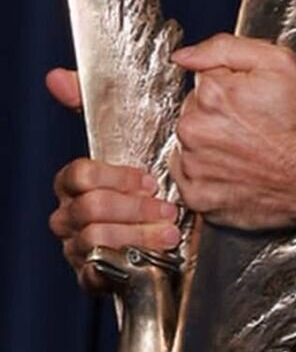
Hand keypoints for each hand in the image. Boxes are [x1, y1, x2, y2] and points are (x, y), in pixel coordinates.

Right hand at [48, 66, 178, 293]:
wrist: (183, 221)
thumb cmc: (155, 176)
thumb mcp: (138, 132)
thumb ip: (97, 101)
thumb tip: (57, 76)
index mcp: (77, 181)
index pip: (77, 174)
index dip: (114, 176)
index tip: (148, 177)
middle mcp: (72, 214)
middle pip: (87, 209)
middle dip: (130, 207)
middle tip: (165, 206)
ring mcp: (78, 246)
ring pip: (94, 239)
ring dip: (136, 234)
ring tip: (169, 229)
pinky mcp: (92, 275)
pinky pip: (97, 272)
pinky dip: (128, 261)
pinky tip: (156, 254)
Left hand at [170, 34, 295, 230]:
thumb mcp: (279, 63)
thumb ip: (225, 48)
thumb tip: (185, 56)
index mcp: (212, 93)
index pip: (205, 78)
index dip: (232, 86)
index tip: (253, 99)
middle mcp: (195, 130)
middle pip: (195, 110)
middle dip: (220, 114)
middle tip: (255, 125)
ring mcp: (194, 166)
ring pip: (192, 143)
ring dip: (212, 143)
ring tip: (249, 149)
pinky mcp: (198, 196)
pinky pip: (190, 176)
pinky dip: (209, 173)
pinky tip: (237, 169)